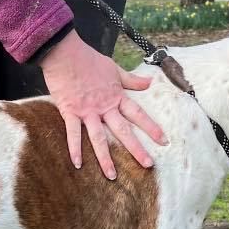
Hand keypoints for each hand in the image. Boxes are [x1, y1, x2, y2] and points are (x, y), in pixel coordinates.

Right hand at [39, 30, 167, 180]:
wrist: (65, 52)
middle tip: (148, 165)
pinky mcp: (70, 111)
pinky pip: (73, 133)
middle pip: (123, 131)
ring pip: (98, 138)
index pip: (138, 114)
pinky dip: (74, 149)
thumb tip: (150, 82)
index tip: (164, 141)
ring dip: (105, 158)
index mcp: (116, 96)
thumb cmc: (89, 59)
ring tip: (112, 176)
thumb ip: (132, 80)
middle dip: (136, 149)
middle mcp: (104, 107)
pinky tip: (77, 164)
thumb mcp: (114, 68)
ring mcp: (87, 111)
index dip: (151, 127)